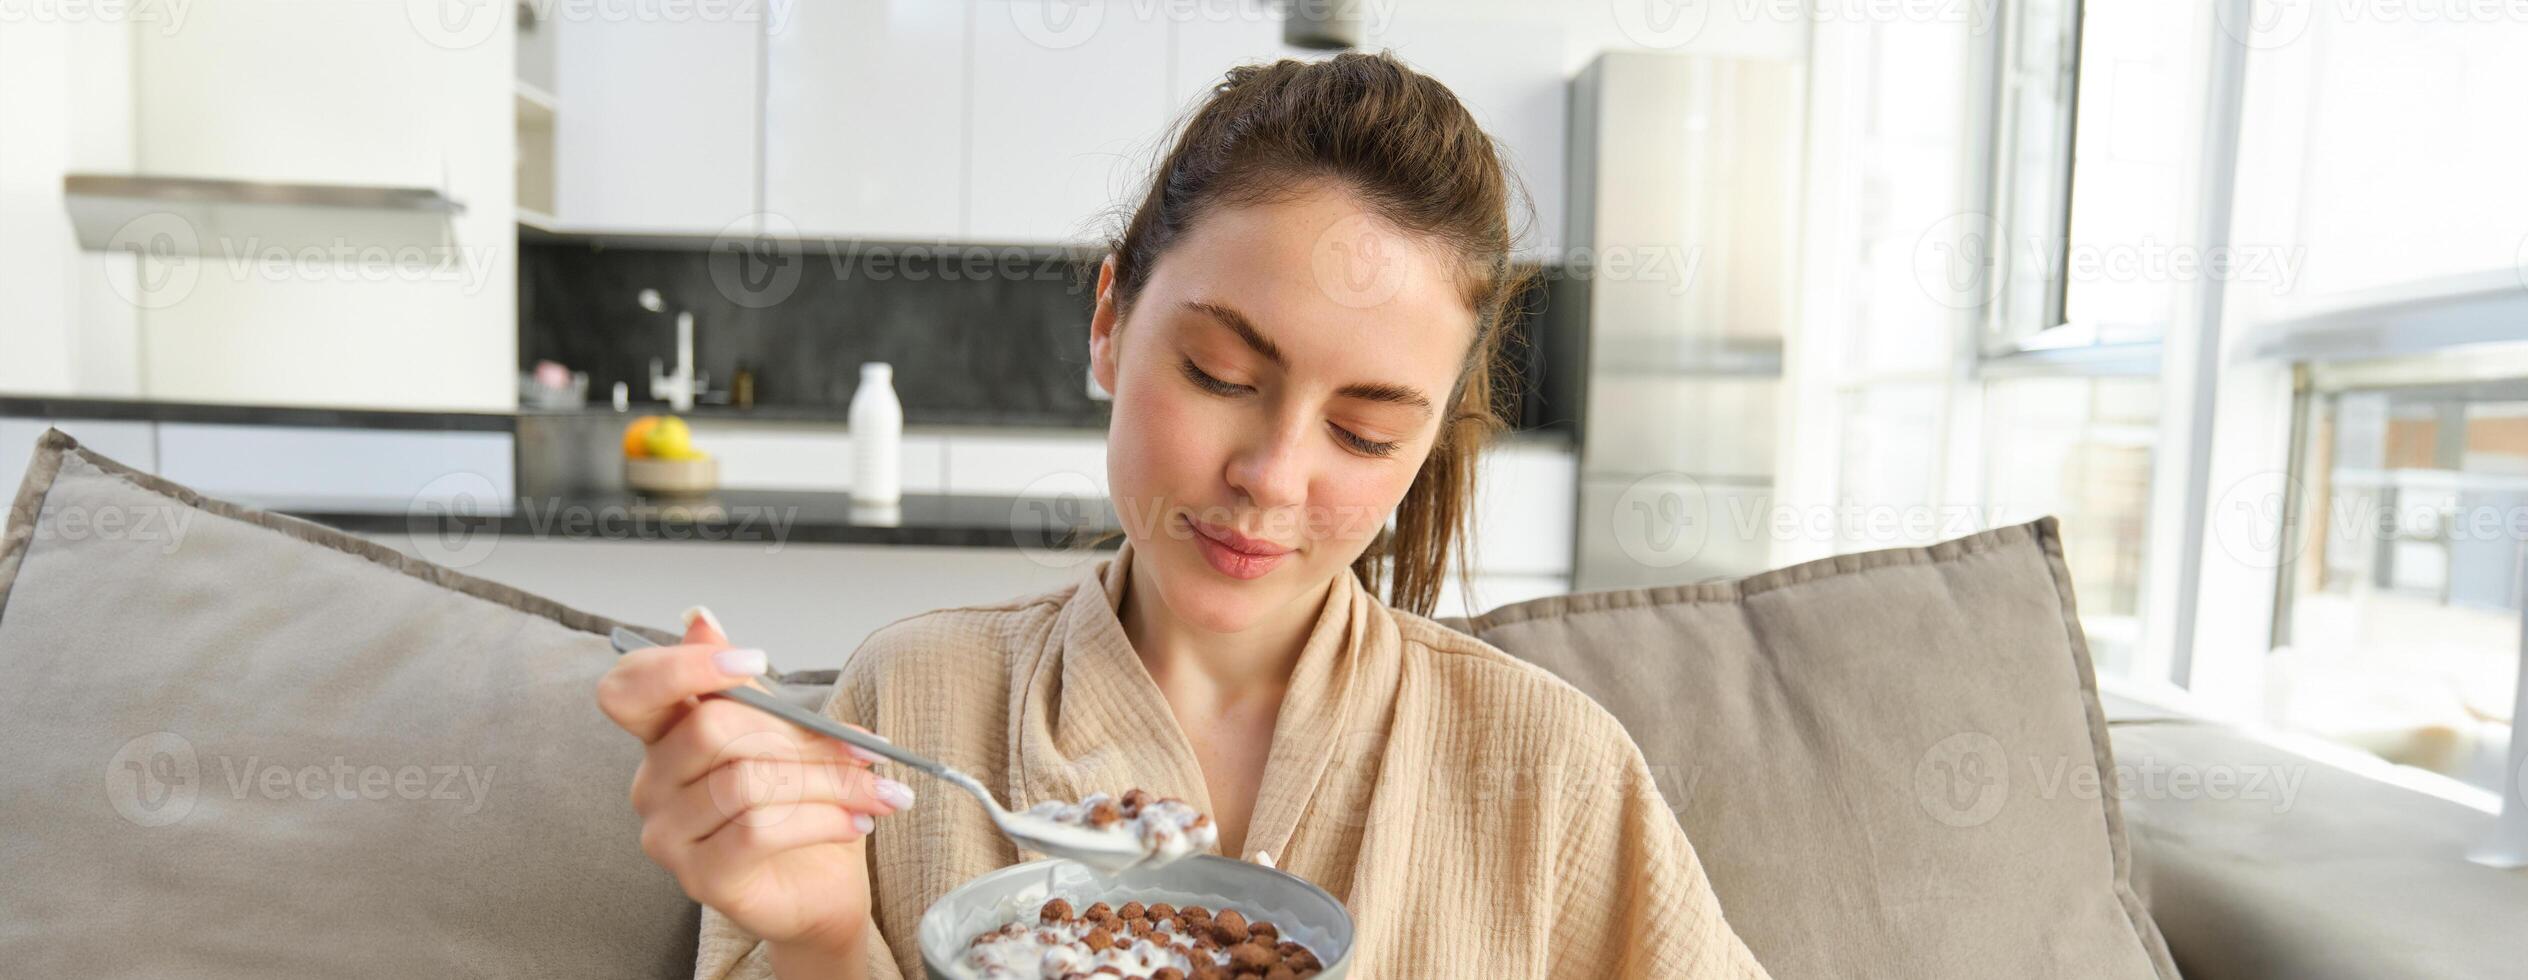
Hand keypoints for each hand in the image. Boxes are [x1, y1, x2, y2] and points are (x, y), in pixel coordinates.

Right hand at [596, 607, 910, 958]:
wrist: (820, 884)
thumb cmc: (798, 805)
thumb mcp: (783, 734)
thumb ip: (747, 688)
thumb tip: (698, 618)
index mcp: (664, 736)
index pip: (629, 688)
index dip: (681, 666)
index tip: (756, 661)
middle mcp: (652, 783)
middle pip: (711, 728)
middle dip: (800, 736)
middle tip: (864, 749)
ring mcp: (667, 834)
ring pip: (746, 782)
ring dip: (829, 782)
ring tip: (878, 791)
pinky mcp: (699, 877)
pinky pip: (759, 831)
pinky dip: (822, 820)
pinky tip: (857, 822)